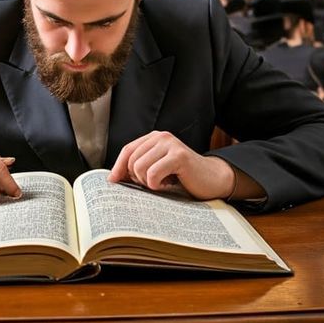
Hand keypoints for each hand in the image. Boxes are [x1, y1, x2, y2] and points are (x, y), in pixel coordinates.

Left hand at [108, 133, 236, 199]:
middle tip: (153, 183)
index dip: (118, 167)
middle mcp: (162, 137)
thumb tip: (111, 178)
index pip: (127, 150)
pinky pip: (152, 174)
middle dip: (137, 178)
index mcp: (154, 138)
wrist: (212, 179)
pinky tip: (169, 183)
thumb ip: (137, 168)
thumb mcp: (155, 169)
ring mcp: (171, 144)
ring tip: (163, 182)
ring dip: (148, 182)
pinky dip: (156, 185)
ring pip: (139, 168)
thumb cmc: (181, 177)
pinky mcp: (179, 156)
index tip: (113, 182)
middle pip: (131, 161)